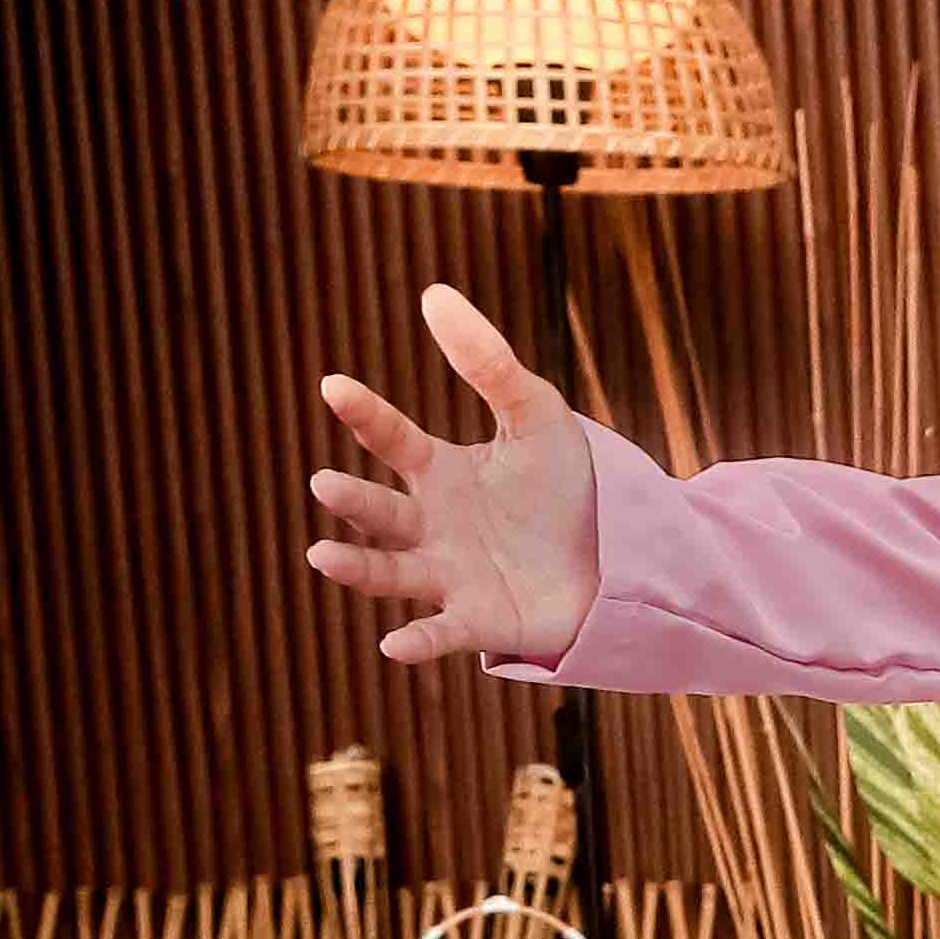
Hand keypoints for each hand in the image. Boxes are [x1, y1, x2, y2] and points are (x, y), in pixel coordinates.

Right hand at [306, 285, 614, 667]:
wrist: (618, 555)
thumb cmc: (564, 485)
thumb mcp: (537, 415)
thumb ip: (489, 362)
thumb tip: (433, 293)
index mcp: (440, 473)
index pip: (394, 440)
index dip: (366, 414)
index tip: (334, 384)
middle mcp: (431, 525)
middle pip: (382, 511)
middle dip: (353, 499)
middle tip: (324, 482)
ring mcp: (449, 575)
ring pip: (391, 572)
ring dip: (357, 567)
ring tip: (322, 556)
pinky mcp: (478, 621)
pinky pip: (440, 633)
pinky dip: (418, 640)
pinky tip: (394, 645)